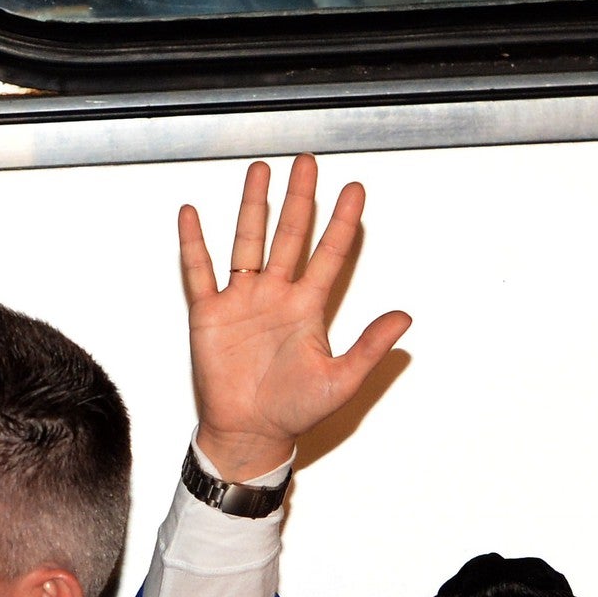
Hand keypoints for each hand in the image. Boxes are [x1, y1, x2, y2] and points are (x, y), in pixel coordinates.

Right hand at [178, 155, 410, 479]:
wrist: (251, 432)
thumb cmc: (294, 410)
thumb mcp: (341, 380)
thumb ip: (370, 347)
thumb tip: (405, 319)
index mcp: (308, 308)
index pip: (330, 254)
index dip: (343, 223)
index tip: (355, 190)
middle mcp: (277, 295)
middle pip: (290, 235)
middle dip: (300, 199)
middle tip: (308, 164)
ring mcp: (243, 300)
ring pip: (248, 241)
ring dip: (253, 207)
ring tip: (260, 172)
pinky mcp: (210, 313)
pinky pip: (200, 272)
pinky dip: (194, 244)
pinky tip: (192, 214)